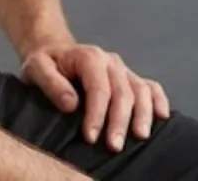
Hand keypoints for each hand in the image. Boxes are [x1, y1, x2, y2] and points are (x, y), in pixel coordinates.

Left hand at [20, 41, 170, 151]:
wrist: (53, 52)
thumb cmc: (44, 63)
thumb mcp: (35, 67)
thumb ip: (50, 82)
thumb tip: (71, 104)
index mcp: (88, 56)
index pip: (98, 88)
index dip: (97, 114)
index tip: (91, 137)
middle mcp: (110, 61)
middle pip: (122, 92)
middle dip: (119, 121)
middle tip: (114, 146)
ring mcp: (122, 69)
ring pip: (140, 91)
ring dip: (142, 115)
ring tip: (139, 137)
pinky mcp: (130, 77)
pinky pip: (151, 87)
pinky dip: (158, 100)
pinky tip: (162, 117)